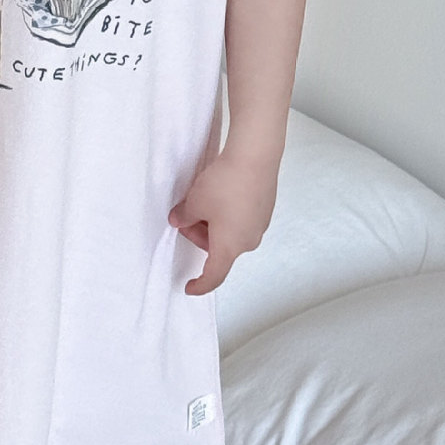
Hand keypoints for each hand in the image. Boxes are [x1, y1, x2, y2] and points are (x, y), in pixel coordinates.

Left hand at [168, 149, 279, 296]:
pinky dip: (228, 215)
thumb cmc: (225, 184)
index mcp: (230, 247)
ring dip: (214, 225)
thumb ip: (183, 217)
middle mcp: (248, 241)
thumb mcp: (194, 202)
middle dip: (200, 236)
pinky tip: (221, 194)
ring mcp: (260, 224)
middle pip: (219, 250)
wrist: (254, 157)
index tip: (190, 287)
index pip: (214, 275)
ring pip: (231, 234)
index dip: (200, 284)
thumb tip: (179, 220)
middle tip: (186, 215)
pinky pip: (242, 220)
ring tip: (202, 200)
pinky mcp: (265, 209)